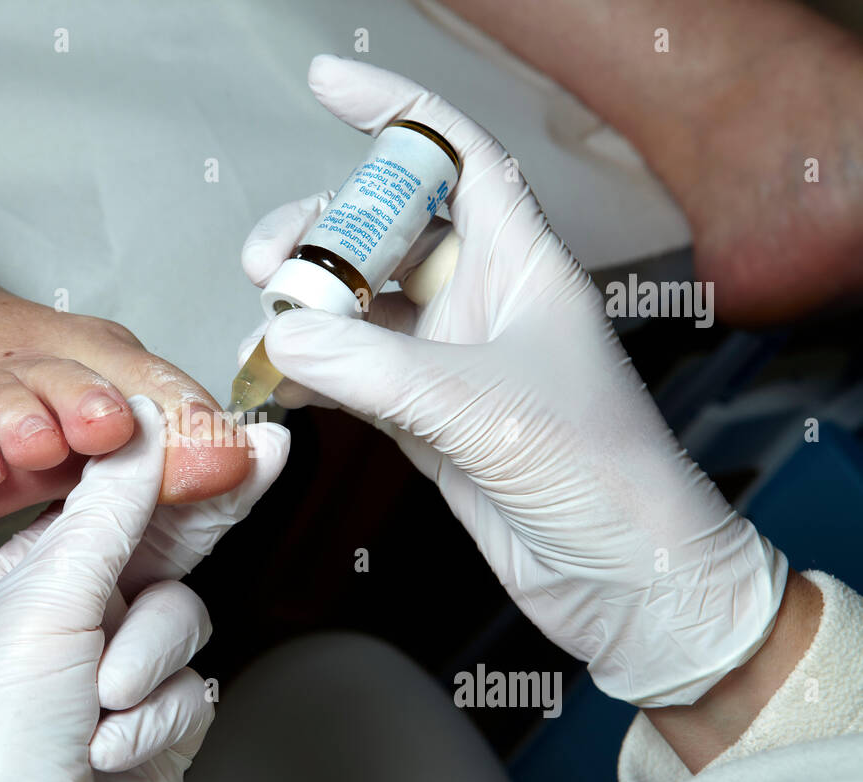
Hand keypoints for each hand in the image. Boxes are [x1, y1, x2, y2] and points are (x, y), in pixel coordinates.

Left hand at [0, 398, 288, 781]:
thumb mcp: (45, 602)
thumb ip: (108, 512)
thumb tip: (141, 430)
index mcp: (24, 583)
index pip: (110, 505)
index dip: (169, 469)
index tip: (229, 434)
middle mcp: (71, 621)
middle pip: (159, 550)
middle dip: (202, 519)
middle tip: (262, 458)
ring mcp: (117, 672)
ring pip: (185, 621)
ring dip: (149, 662)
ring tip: (104, 699)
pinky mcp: (157, 722)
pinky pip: (193, 687)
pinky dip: (159, 717)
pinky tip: (113, 744)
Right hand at [240, 55, 786, 706]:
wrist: (626, 581)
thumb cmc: (604, 479)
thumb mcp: (485, 408)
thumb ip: (376, 368)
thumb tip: (284, 338)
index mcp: (523, 267)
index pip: (456, 159)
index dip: (395, 114)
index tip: (329, 88)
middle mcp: (485, 304)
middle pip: (387, 233)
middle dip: (322, 235)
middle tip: (269, 263)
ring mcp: (453, 363)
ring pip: (362, 307)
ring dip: (309, 309)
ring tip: (267, 328)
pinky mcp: (429, 420)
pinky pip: (355, 374)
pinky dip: (314, 372)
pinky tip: (280, 377)